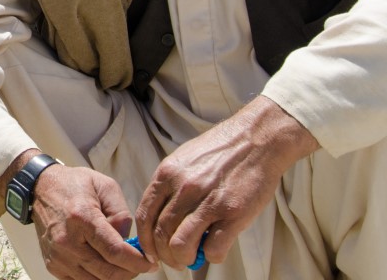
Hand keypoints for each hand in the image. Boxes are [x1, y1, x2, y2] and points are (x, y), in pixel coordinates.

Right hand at [31, 164, 157, 278]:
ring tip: (121, 261)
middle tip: (139, 263)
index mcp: (82, 218)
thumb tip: (128, 242)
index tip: (151, 263)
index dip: (137, 262)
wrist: (41, 188)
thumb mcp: (104, 185)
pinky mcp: (53, 266)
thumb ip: (121, 213)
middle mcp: (67, 241)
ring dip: (115, 276)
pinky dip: (97, 277)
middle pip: (108, 273)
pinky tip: (102, 261)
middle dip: (130, 272)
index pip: (115, 252)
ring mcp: (58, 257)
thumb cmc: (75, 184)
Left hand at [134, 96, 318, 269]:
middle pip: (160, 234)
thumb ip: (170, 186)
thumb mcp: (184, 160)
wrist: (255, 139)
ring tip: (192, 259)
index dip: (144, 241)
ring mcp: (208, 201)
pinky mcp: (233, 213)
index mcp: (168, 173)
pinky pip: (213, 249)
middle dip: (164, 256)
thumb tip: (158, 218)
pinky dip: (211, 256)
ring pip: (181, 245)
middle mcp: (184, 187)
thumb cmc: (219, 151)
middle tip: (173, 261)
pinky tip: (215, 248)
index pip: (144, 215)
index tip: (150, 252)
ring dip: (183, 260)